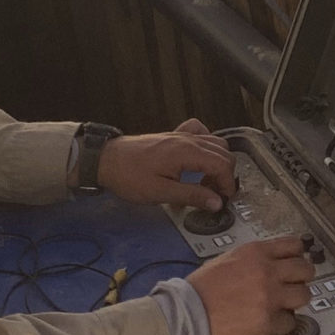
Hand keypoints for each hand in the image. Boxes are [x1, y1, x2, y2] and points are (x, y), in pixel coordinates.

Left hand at [98, 118, 237, 209]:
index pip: (222, 164)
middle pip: (223, 152)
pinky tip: (199, 158)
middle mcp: (187, 140)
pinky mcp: (173, 136)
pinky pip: (199, 132)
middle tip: (216, 195)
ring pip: (215, 142)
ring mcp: (181, 135)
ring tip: (207, 182)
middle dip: (225, 175)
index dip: (228, 184)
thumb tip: (216, 202)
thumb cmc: (129, 176)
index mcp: (186, 152)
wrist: (106, 160)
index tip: (224, 199)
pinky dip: (206, 144)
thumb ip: (192, 196)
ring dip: (217, 162)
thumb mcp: (161, 192)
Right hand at [186, 237, 314, 334]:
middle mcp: (266, 271)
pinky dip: (283, 323)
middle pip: (305, 269)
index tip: (297, 260)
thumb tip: (268, 266)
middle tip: (295, 285)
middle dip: (302, 278)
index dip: (297, 255)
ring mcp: (269, 296)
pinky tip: (272, 322)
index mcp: (255, 252)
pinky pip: (290, 321)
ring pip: (304, 294)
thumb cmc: (199, 291)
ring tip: (285, 305)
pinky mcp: (267, 321)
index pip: (293, 245)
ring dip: (296, 300)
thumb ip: (251, 261)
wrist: (187, 315)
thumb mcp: (225, 260)